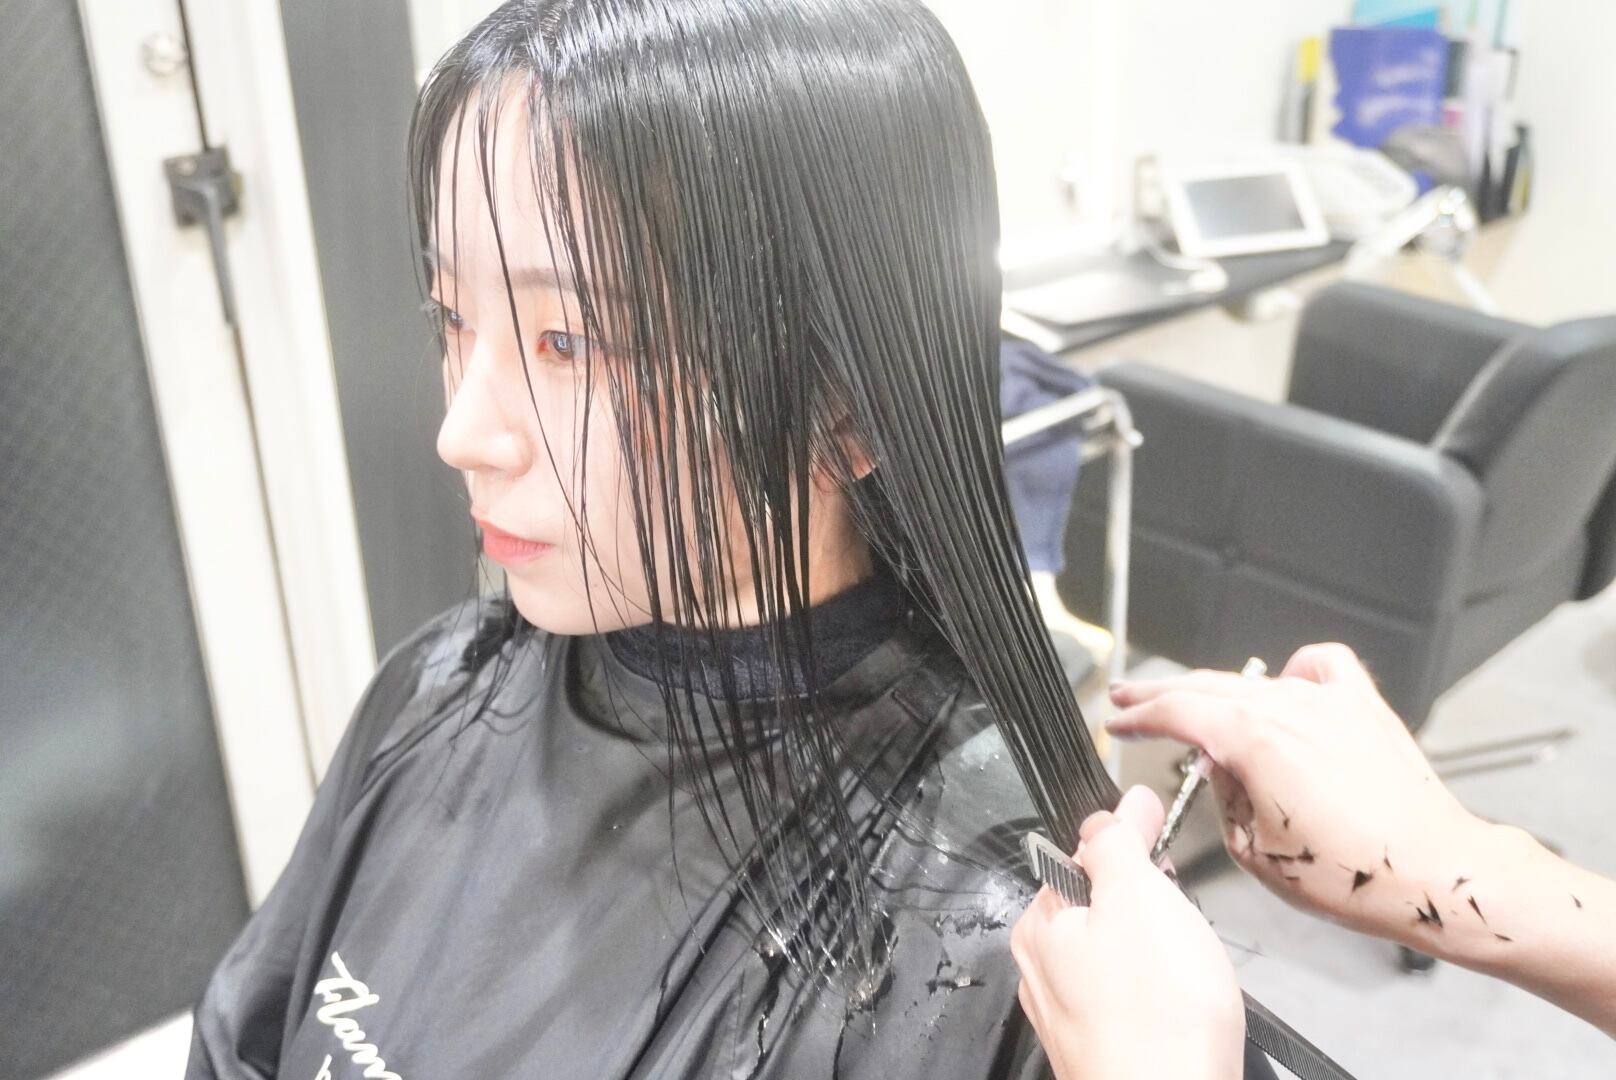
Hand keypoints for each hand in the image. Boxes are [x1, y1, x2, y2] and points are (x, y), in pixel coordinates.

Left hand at [1011, 786, 1244, 1079]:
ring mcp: (1073, 1014)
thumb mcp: (1137, 897)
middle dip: (1148, 903)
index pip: (1080, 855)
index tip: (1162, 834)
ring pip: (1119, 954)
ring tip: (1186, 968)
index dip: (1129, 841)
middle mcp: (1043, 970)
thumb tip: (1118, 808)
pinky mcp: (1105, 1048)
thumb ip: (1120, 843)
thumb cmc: (1156, 1018)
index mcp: (1039, 924)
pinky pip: (1134, 998)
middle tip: (1181, 919)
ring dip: (1157, 948)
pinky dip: (1160, 992)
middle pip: (1101, 905)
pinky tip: (1182, 1004)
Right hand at [1107, 643, 1488, 944]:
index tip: (1118, 723)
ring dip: (1218, 692)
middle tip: (1130, 698)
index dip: (1137, 718)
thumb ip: (1222, 798)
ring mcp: (1328, 701)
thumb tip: (1221, 770)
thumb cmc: (1352, 873)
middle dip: (1161, 694)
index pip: (1175, 713)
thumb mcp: (1252, 849)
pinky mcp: (1364, 708)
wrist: (1431, 874)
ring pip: (1254, 681)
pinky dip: (1295, 671)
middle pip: (1205, 687)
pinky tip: (1287, 686)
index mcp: (1252, 738)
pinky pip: (1321, 667)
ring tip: (1198, 705)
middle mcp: (1287, 707)